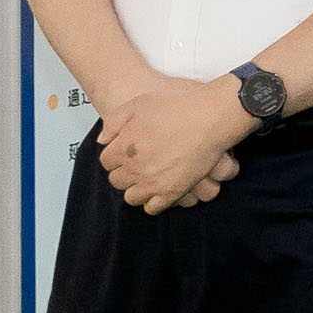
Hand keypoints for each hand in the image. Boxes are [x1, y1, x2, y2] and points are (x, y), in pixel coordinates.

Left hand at [103, 75, 252, 214]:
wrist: (209, 118)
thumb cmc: (177, 107)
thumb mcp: (138, 104)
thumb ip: (114, 121)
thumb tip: (103, 140)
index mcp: (124, 148)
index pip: (106, 161)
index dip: (115, 154)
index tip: (124, 149)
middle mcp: (135, 169)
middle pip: (116, 180)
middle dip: (123, 171)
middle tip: (136, 161)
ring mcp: (153, 183)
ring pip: (131, 197)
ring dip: (135, 187)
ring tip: (146, 176)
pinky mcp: (172, 193)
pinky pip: (152, 208)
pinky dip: (152, 201)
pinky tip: (158, 188)